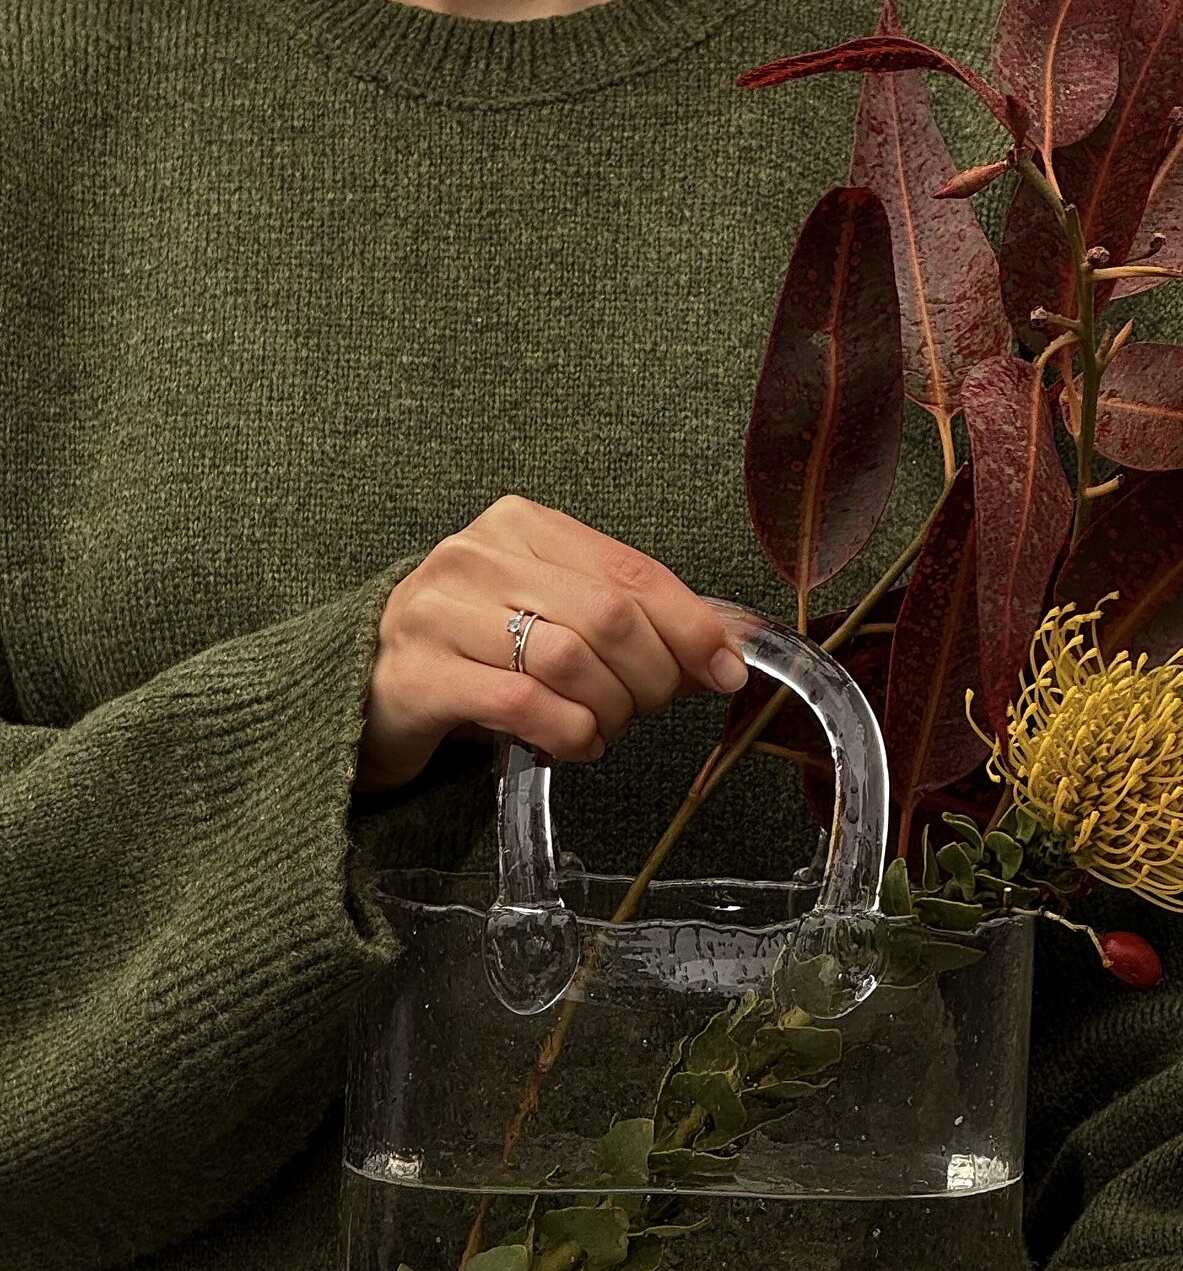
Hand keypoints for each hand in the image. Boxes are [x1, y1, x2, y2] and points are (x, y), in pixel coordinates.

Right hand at [354, 493, 750, 793]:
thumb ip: (632, 625)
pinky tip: (572, 743)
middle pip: (608, 618)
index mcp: (521, 527)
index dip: (692, 627)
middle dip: (652, 677)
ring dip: (609, 711)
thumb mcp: (554, 618)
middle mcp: (475, 557)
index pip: (631, 571)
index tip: (727, 672)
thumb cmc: (477, 654)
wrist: (367, 690)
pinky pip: (525, 707)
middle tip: (647, 709)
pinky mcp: (419, 675)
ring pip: (569, 661)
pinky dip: (570, 735)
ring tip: (602, 728)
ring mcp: (439, 613)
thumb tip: (724, 654)